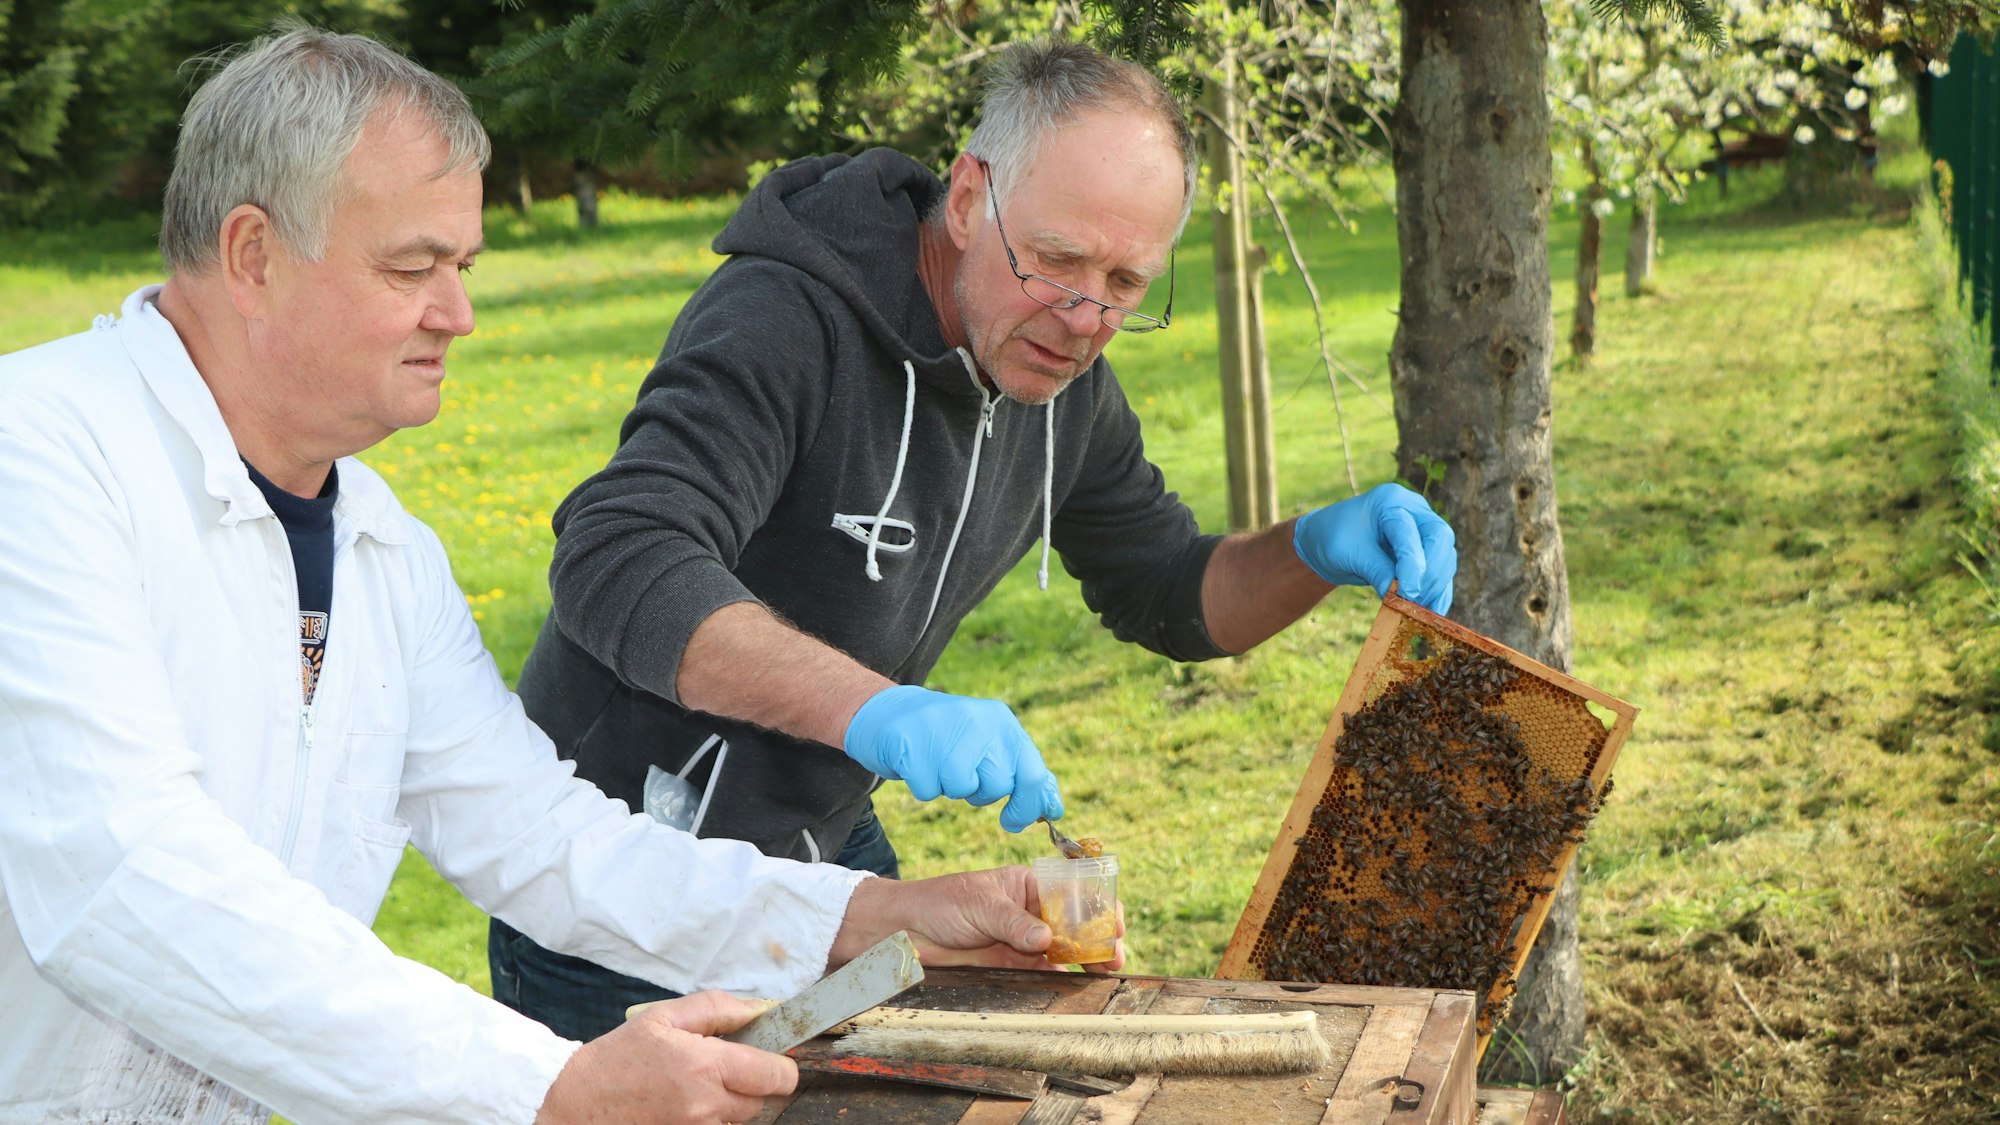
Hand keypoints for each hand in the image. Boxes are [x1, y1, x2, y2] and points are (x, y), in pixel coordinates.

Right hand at [535, 991, 793, 1124]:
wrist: (573, 1110)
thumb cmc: (615, 1061)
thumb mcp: (662, 1018)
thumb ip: (717, 1009)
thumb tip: (760, 1008)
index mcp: (704, 1066)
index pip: (776, 1075)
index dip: (779, 1066)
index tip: (768, 1058)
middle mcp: (706, 1106)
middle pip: (761, 1102)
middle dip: (749, 1085)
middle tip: (718, 1071)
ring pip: (737, 1121)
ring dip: (726, 1107)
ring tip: (692, 1091)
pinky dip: (708, 1120)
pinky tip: (681, 1108)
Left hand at [830, 867, 1126, 974]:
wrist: (904, 933)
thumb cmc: (939, 903)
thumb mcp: (980, 904)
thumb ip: (1013, 922)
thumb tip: (1047, 939)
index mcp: (1027, 885)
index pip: (1070, 891)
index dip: (1095, 904)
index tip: (1113, 919)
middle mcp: (1031, 912)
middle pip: (1075, 923)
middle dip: (1099, 935)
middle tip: (1115, 951)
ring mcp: (1023, 940)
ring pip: (1065, 950)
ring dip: (1088, 959)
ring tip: (1107, 968)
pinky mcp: (1012, 965)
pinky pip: (1045, 972)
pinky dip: (1064, 978)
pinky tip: (1080, 984)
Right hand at [842, 685, 1061, 831]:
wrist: (890, 713)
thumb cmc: (947, 739)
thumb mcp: (989, 744)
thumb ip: (1021, 772)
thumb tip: (1054, 807)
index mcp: (1003, 722)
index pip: (1032, 773)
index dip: (1028, 806)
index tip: (1014, 822)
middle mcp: (979, 721)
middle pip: (998, 785)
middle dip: (981, 793)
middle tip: (963, 777)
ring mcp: (945, 729)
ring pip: (962, 788)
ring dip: (950, 789)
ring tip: (938, 765)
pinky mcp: (912, 743)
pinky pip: (928, 790)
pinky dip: (923, 787)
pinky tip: (917, 765)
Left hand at [1293, 482, 1455, 613]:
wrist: (1327, 539)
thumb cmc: (1334, 539)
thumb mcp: (1349, 554)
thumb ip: (1377, 571)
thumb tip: (1401, 598)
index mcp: (1390, 502)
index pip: (1411, 532)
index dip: (1413, 564)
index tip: (1407, 593)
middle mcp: (1414, 510)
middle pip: (1440, 538)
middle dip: (1431, 573)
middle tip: (1415, 600)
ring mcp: (1423, 528)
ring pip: (1445, 556)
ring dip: (1435, 585)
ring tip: (1418, 609)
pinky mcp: (1426, 549)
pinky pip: (1442, 569)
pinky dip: (1439, 591)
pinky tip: (1433, 612)